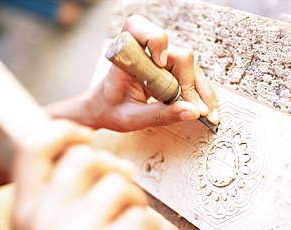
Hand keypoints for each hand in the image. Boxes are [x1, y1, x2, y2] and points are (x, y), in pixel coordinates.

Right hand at [11, 119, 160, 229]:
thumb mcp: (51, 227)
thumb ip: (63, 192)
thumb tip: (99, 155)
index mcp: (24, 212)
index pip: (31, 148)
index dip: (61, 131)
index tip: (83, 135)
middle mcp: (40, 223)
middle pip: (87, 157)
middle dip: (113, 168)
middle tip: (119, 190)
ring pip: (121, 183)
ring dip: (135, 201)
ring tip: (129, 223)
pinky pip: (142, 216)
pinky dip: (149, 229)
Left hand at [92, 14, 218, 130]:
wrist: (105, 109)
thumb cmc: (111, 109)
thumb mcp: (132, 118)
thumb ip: (160, 115)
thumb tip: (192, 111)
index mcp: (126, 58)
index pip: (139, 29)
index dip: (155, 40)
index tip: (160, 63)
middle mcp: (145, 53)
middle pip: (179, 56)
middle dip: (190, 84)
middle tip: (196, 111)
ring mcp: (159, 59)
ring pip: (190, 66)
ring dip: (200, 90)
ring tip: (206, 115)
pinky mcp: (168, 68)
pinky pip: (189, 75)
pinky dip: (198, 92)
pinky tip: (203, 108)